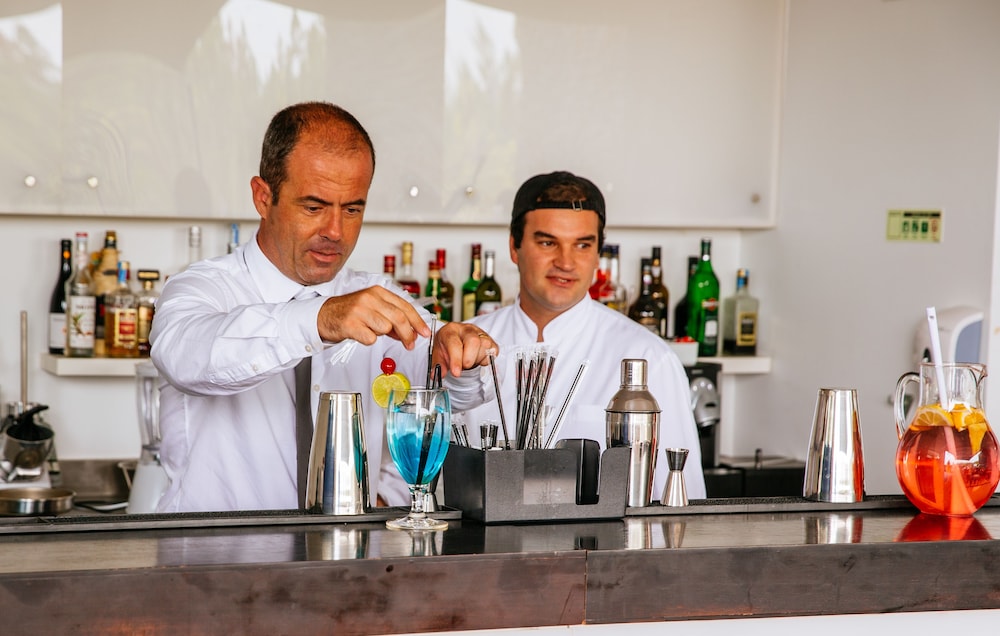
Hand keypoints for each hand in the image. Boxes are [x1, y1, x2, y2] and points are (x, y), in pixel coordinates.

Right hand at [316, 286, 430, 348]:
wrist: (323, 315)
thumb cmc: (350, 312)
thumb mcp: (373, 308)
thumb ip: (392, 317)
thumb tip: (410, 332)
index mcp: (378, 292)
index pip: (405, 306)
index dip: (417, 321)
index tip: (425, 332)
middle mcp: (369, 298)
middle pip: (399, 318)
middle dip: (408, 334)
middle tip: (411, 344)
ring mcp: (360, 310)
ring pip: (385, 328)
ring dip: (382, 334)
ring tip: (371, 330)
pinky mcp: (351, 324)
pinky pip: (370, 338)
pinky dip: (369, 340)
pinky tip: (361, 334)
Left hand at [433, 322, 496, 377]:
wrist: (457, 338)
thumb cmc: (448, 345)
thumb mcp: (438, 354)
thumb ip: (438, 364)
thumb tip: (438, 374)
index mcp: (451, 330)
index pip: (454, 343)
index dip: (456, 360)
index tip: (456, 372)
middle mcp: (466, 329)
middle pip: (473, 341)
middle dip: (469, 360)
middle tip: (463, 367)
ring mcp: (480, 333)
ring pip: (484, 347)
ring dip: (476, 360)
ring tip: (468, 361)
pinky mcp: (490, 340)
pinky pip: (493, 352)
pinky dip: (485, 360)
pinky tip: (477, 359)